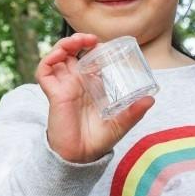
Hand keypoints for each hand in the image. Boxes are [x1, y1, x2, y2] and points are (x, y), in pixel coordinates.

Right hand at [35, 33, 154, 162]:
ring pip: (57, 57)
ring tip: (76, 41)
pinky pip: (44, 72)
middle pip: (72, 53)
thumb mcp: (122, 122)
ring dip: (64, 45)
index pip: (90, 58)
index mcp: (91, 85)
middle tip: (90, 39)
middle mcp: (76, 82)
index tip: (104, 44)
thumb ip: (135, 111)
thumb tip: (151, 99)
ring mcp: (64, 86)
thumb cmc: (99, 139)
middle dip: (78, 40)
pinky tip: (60, 55)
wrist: (81, 156)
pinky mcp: (53, 93)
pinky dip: (49, 59)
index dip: (95, 47)